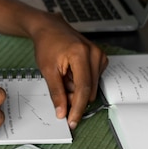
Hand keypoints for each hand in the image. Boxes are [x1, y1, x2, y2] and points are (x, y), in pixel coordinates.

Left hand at [30, 12, 107, 129]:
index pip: (83, 89)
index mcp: (81, 54)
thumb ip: (56, 92)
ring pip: (91, 87)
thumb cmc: (47, 43)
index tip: (72, 121)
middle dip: (74, 97)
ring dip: (77, 89)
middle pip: (89, 90)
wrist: (49, 27)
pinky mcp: (100, 58)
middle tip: (59, 90)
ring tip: (63, 77)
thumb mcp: (47, 69)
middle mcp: (94, 53)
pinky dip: (81, 82)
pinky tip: (70, 73)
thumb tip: (62, 112)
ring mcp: (99, 55)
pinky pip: (92, 80)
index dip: (77, 108)